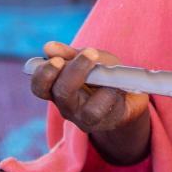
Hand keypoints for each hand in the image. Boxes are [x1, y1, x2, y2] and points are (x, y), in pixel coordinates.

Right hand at [30, 41, 150, 164]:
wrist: (130, 94)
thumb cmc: (104, 74)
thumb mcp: (91, 58)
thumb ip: (70, 54)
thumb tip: (48, 47)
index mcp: (57, 89)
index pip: (40, 86)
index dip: (44, 74)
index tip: (56, 60)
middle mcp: (67, 106)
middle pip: (60, 93)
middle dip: (74, 70)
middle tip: (90, 52)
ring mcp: (83, 118)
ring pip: (81, 107)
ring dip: (100, 87)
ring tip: (106, 71)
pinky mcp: (103, 123)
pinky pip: (101, 111)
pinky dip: (109, 94)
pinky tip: (116, 86)